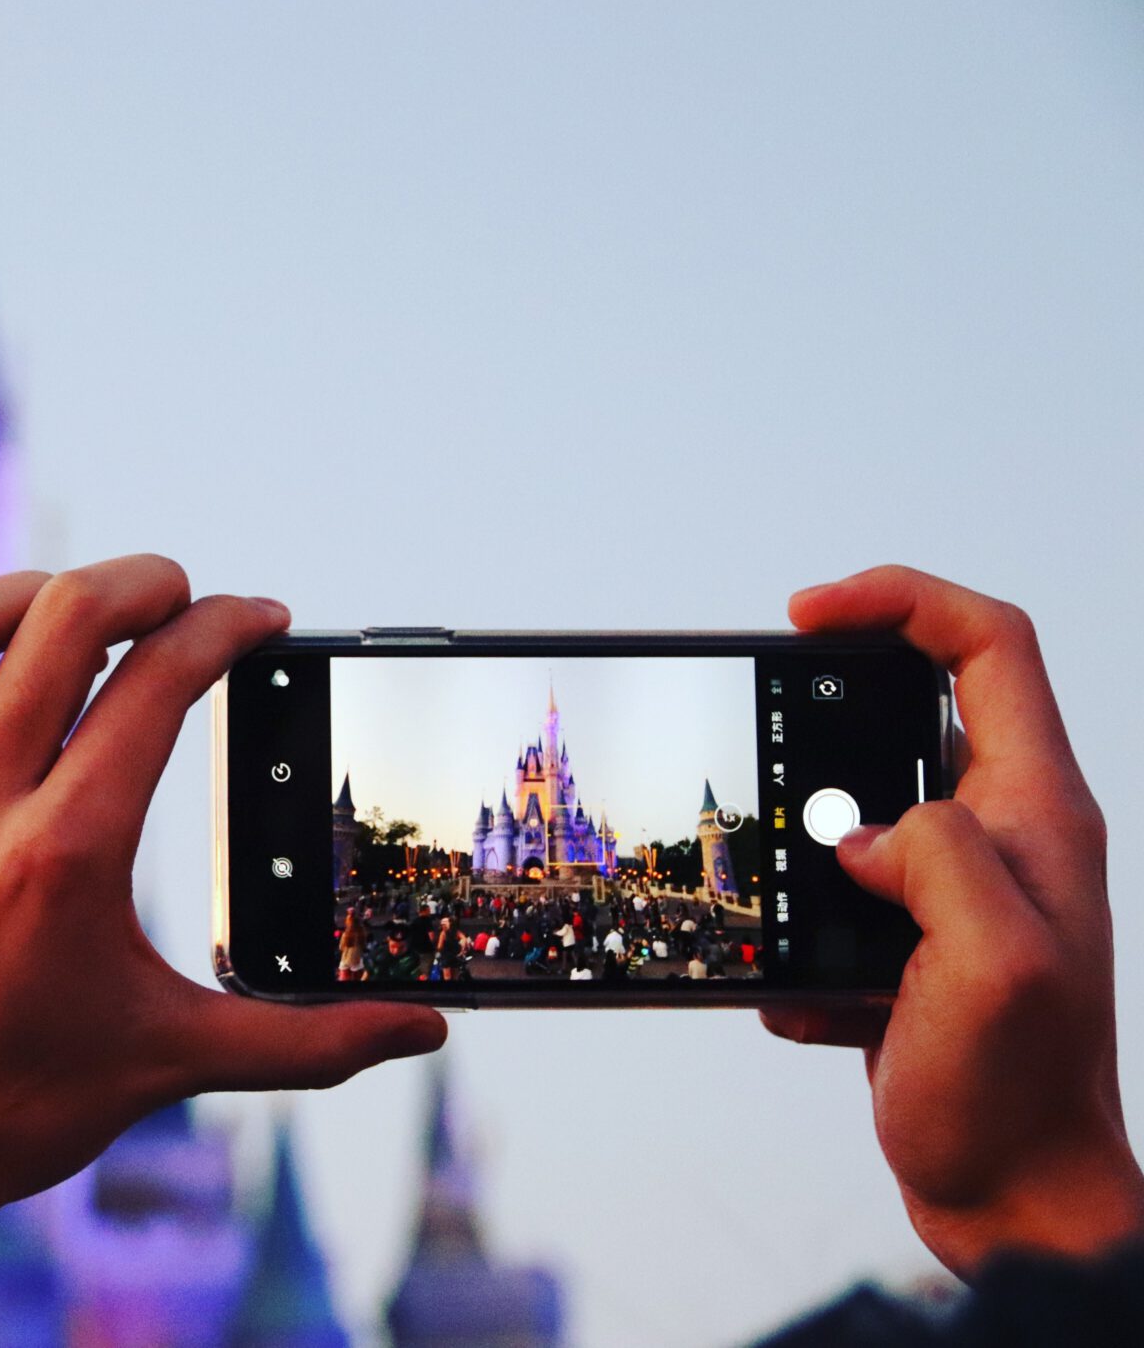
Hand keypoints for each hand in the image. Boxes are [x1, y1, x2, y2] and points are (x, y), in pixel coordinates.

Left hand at [0, 556, 445, 1244]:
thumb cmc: (11, 1109)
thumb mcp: (171, 1063)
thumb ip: (308, 1042)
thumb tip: (422, 1032)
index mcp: (70, 848)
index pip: (163, 681)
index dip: (226, 627)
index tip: (257, 619)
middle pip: (62, 619)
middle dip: (139, 581)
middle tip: (176, 593)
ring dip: (23, 594)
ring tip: (66, 607)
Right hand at [762, 566, 1143, 1275]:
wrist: (1014, 1200)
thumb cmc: (1019, 1100)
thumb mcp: (993, 966)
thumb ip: (938, 861)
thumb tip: (864, 831)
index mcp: (1035, 817)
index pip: (986, 648)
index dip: (899, 602)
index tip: (809, 614)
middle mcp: (1003, 836)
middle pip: (915, 707)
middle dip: (824, 729)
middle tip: (767, 756)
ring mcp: (956, 886)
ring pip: (860, 805)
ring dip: (799, 848)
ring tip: (789, 912)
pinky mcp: (911, 936)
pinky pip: (832, 891)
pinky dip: (799, 932)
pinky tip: (809, 994)